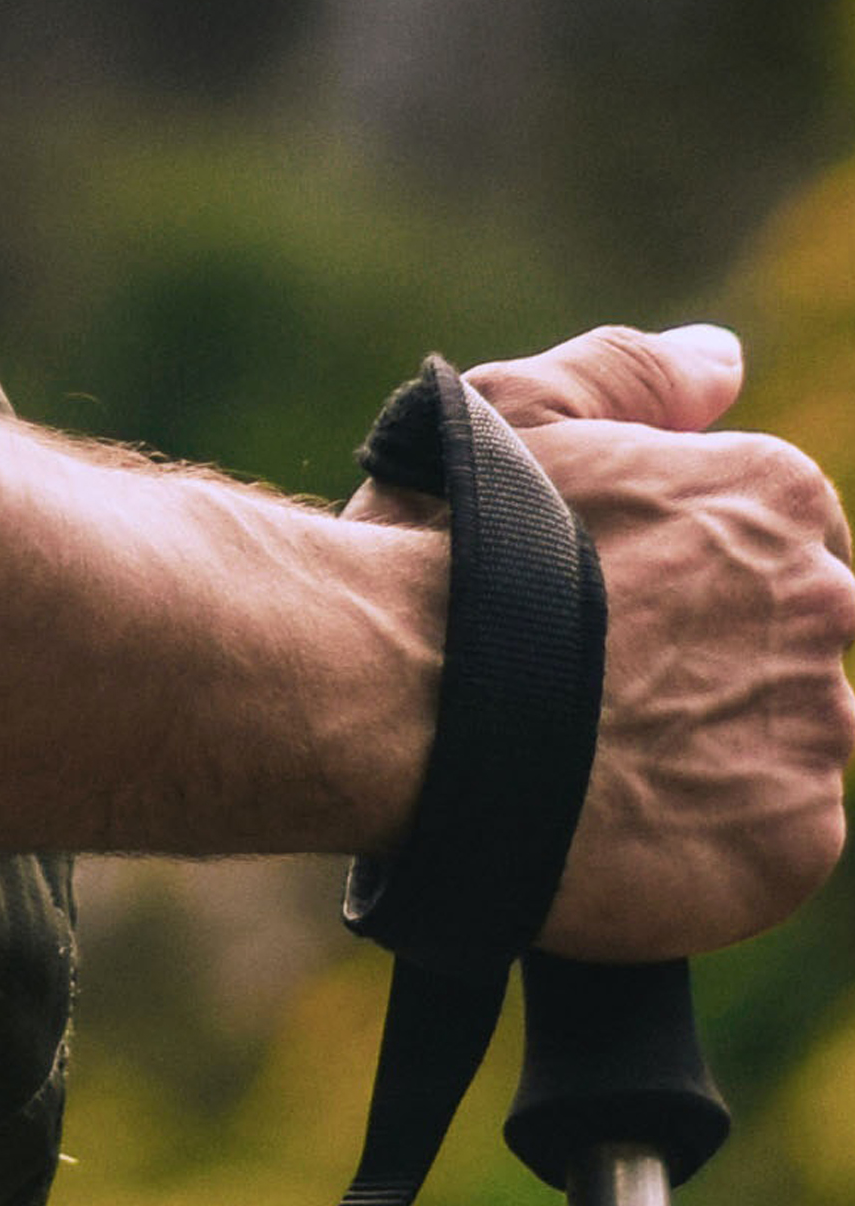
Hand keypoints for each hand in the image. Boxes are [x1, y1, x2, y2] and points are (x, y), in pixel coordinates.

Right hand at [357, 320, 851, 957]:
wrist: (394, 699)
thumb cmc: (442, 548)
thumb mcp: (517, 411)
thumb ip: (632, 374)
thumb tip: (720, 360)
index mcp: (776, 498)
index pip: (780, 548)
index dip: (691, 582)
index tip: (616, 615)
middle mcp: (825, 603)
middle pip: (791, 646)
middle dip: (709, 665)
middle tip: (595, 692)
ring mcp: (816, 728)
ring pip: (786, 746)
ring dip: (711, 756)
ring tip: (591, 764)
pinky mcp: (793, 843)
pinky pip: (771, 845)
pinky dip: (703, 844)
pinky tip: (611, 822)